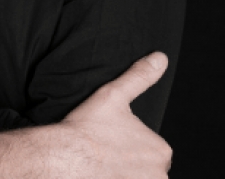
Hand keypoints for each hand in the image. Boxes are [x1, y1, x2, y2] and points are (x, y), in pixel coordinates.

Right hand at [55, 51, 172, 177]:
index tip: (110, 143)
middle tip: (104, 156)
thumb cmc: (87, 127)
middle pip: (145, 170)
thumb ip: (139, 76)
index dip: (129, 146)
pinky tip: (100, 175)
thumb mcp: (114, 95)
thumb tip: (160, 57)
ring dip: (122, 175)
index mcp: (161, 150)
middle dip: (129, 166)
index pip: (151, 151)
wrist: (63, 157)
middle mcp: (159, 175)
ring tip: (100, 168)